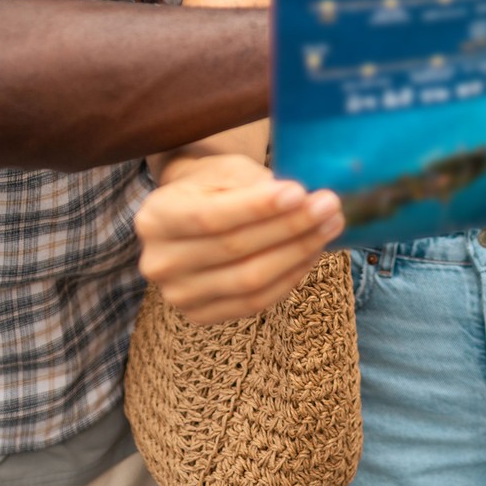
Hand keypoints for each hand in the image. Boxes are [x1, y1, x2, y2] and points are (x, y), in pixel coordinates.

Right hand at [134, 153, 343, 323]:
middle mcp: (159, 262)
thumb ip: (256, 183)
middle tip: (330, 206)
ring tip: (330, 227)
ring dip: (298, 253)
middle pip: (234, 249)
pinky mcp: (202, 315)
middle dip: (290, 227)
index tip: (301, 192)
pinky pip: (255, 303)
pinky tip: (312, 253)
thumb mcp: (227, 170)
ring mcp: (179, 295)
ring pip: (249, 281)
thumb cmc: (213, 185)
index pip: (210, 216)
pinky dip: (290, 277)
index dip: (258, 208)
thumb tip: (302, 199)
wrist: (191, 216)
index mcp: (155, 217)